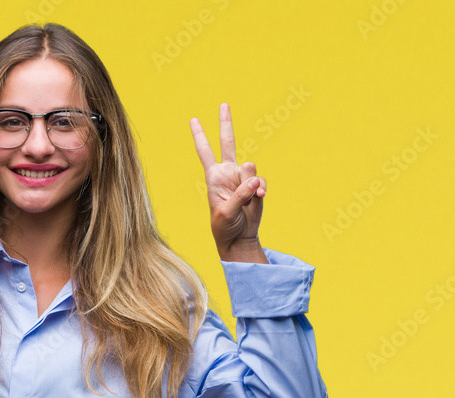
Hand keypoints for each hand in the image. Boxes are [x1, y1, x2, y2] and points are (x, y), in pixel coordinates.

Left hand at [189, 103, 267, 262]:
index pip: (204, 152)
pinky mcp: (256, 185)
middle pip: (227, 142)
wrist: (238, 236)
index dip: (199, 136)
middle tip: (223, 104)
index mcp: (213, 177)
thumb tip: (254, 178)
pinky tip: (258, 198)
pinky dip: (261, 189)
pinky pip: (261, 180)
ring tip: (247, 199)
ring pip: (250, 168)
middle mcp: (227, 172)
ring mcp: (243, 177)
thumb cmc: (224, 225)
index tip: (193, 119)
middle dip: (225, 123)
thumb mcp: (225, 211)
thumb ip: (239, 194)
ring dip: (250, 184)